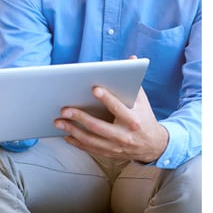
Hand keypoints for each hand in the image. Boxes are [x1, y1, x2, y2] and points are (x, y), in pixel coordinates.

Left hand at [53, 85, 168, 162]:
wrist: (154, 145)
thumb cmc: (144, 117)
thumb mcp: (142, 100)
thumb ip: (134, 81)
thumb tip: (132, 58)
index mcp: (133, 120)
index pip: (118, 108)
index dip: (107, 98)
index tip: (93, 88)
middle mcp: (124, 135)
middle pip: (98, 126)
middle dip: (79, 118)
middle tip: (63, 109)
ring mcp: (116, 147)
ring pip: (91, 140)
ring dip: (72, 131)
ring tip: (58, 122)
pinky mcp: (110, 153)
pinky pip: (90, 149)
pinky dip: (77, 143)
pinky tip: (66, 135)